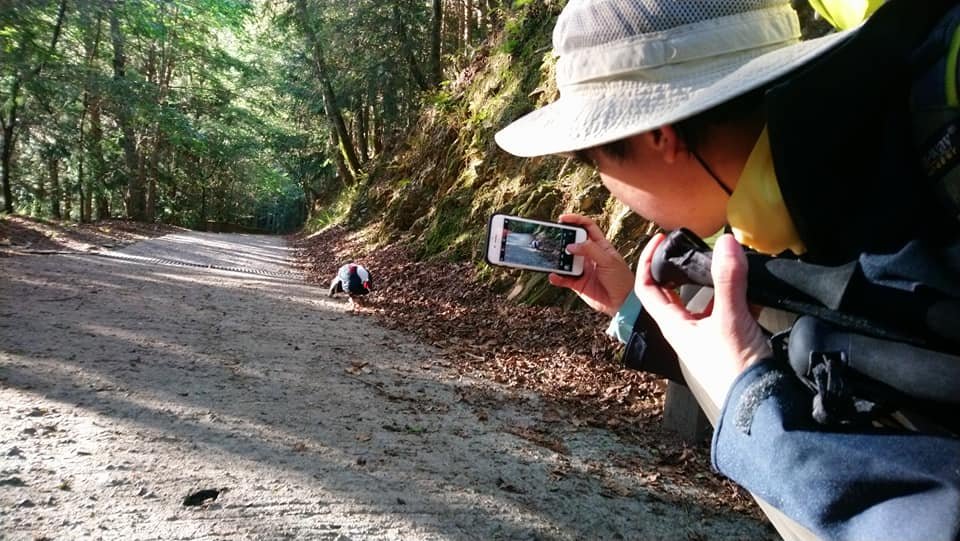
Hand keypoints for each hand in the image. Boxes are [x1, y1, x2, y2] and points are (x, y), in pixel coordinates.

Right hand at [548, 214, 633, 315]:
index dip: (575, 220)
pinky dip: (557, 277)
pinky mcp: (577, 283)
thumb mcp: (608, 261)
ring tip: (553, 257)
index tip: (563, 219)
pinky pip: (563, 278)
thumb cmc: (621, 280)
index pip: (587, 227)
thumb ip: (590, 250)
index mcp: (600, 246)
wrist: (622, 303)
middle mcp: (589, 256)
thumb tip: (571, 245)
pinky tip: (553, 275)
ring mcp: (582, 269)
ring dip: (558, 259)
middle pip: (572, 242)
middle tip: (554, 238)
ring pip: (565, 260)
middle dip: (562, 239)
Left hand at [634, 233, 770, 405]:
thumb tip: (725, 243)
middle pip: (675, 290)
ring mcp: (708, 335)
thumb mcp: (731, 319)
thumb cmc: (734, 368)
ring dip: (717, 279)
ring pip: (706, 298)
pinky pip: (731, 310)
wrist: (760, 404)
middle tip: (696, 245)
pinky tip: (757, 286)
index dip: (648, 260)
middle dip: (684, 266)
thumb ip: (728, 280)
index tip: (661, 239)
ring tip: (730, 259)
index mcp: (673, 325)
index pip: (647, 288)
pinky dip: (741, 295)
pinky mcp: (730, 339)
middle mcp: (686, 329)